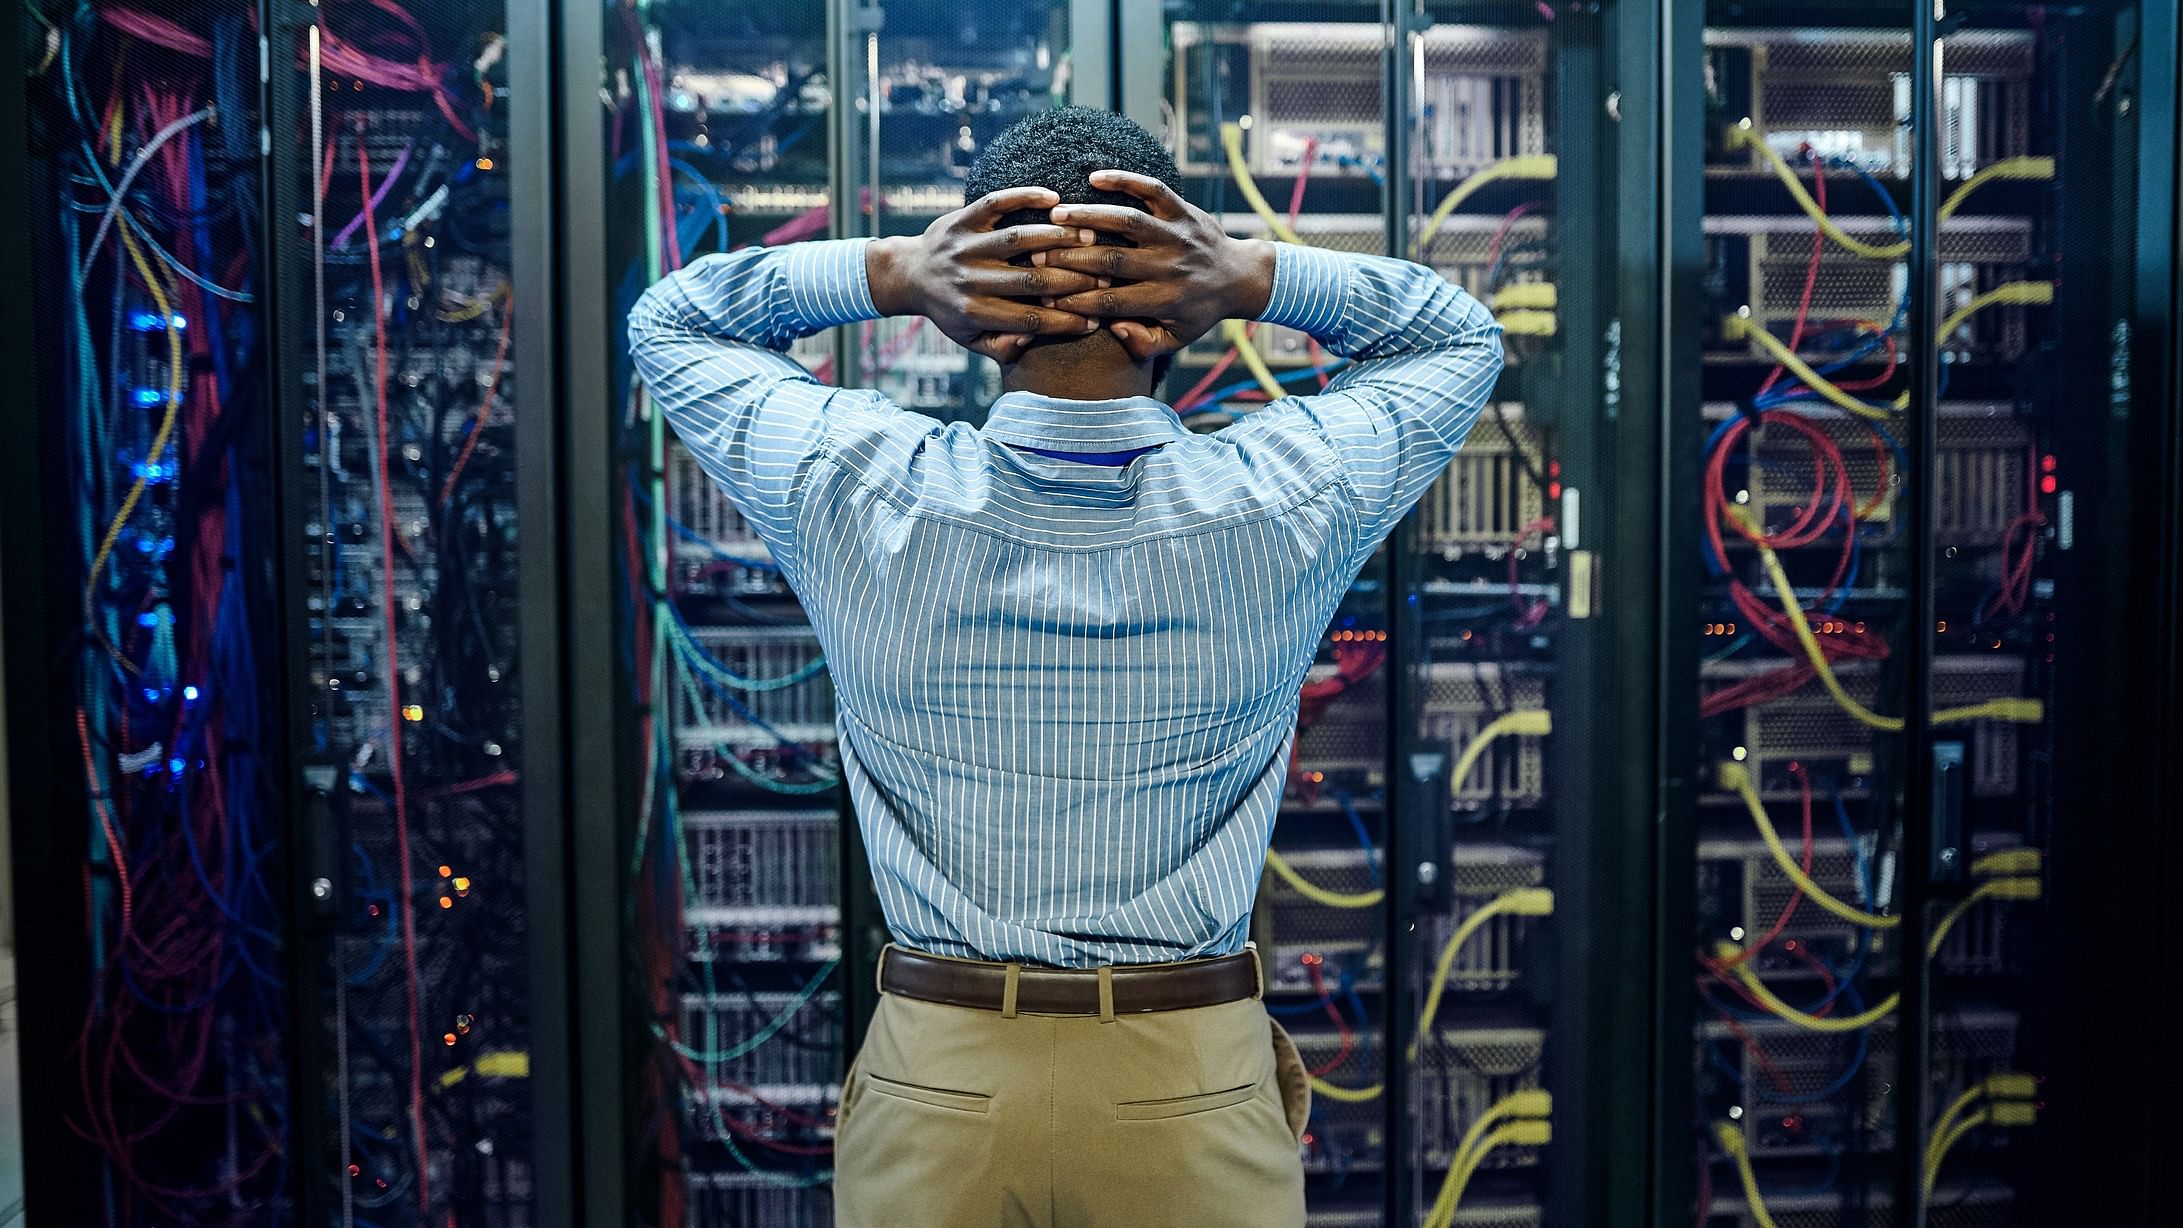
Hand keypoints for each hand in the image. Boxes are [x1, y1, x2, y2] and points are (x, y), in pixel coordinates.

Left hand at [866, 187, 1106, 362]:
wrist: (910, 274)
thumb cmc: (950, 310)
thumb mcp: (971, 339)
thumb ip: (1002, 346)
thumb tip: (1031, 338)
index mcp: (973, 313)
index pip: (1028, 321)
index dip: (1063, 322)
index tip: (1094, 320)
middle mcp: (969, 280)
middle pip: (1029, 281)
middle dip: (1071, 279)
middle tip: (1104, 276)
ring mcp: (965, 246)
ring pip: (1018, 239)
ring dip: (1057, 237)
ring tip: (1090, 237)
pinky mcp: (962, 219)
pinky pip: (995, 203)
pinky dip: (1024, 197)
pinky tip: (1054, 199)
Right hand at [1033, 171, 1276, 360]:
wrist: (1240, 277)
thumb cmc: (1198, 311)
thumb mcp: (1175, 339)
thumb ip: (1142, 343)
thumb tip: (1112, 327)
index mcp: (1165, 300)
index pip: (1112, 302)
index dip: (1077, 300)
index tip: (1046, 298)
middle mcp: (1170, 266)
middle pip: (1113, 260)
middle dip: (1072, 257)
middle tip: (1037, 253)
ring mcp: (1176, 234)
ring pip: (1128, 221)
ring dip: (1090, 215)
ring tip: (1056, 214)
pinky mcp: (1183, 210)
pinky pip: (1153, 189)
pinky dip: (1125, 181)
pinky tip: (1095, 178)